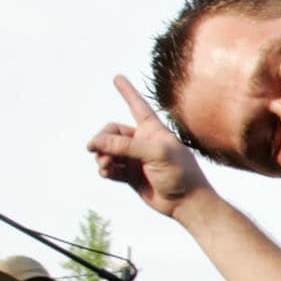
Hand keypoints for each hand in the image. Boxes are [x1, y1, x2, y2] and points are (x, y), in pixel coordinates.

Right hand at [89, 76, 215, 218]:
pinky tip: (106, 172)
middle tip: (94, 148)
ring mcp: (135, 159)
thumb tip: (96, 142)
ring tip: (105, 165)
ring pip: (107, 151)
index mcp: (153, 131)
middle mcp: (142, 142)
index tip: (117, 77)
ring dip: (101, 156)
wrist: (186, 203)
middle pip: (112, 133)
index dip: (127, 92)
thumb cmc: (180, 173)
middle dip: (102, 139)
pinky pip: (109, 168)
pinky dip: (104, 169)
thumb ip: (125, 146)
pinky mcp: (129, 175)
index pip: (138, 106)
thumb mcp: (155, 154)